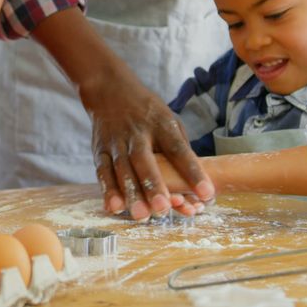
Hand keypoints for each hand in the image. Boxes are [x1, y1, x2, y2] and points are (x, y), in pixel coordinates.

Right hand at [84, 80, 214, 220]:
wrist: (110, 91)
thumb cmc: (149, 114)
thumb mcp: (170, 122)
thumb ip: (181, 152)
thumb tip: (194, 189)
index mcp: (161, 125)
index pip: (178, 149)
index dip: (192, 171)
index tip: (206, 193)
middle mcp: (137, 133)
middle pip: (145, 160)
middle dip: (153, 185)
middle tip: (163, 209)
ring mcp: (116, 142)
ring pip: (122, 169)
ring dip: (130, 193)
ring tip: (141, 215)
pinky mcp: (99, 150)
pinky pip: (102, 172)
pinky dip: (107, 190)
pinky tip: (114, 208)